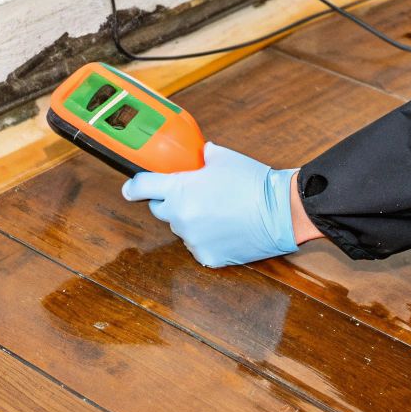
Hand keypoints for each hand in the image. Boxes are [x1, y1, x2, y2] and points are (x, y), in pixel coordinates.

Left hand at [120, 142, 299, 267]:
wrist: (281, 211)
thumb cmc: (252, 182)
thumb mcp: (222, 157)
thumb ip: (199, 155)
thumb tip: (194, 154)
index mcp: (180, 189)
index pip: (142, 187)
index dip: (133, 186)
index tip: (129, 189)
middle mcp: (181, 216)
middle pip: (160, 209)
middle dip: (171, 201)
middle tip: (194, 195)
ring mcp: (193, 239)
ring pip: (181, 228)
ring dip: (192, 220)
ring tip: (218, 211)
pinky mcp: (207, 257)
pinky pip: (197, 245)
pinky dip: (206, 238)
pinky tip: (225, 228)